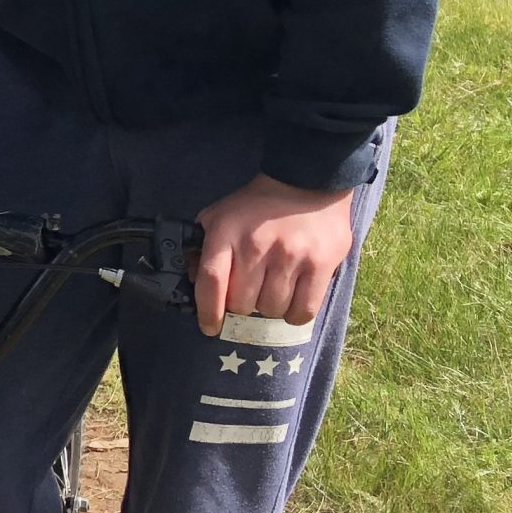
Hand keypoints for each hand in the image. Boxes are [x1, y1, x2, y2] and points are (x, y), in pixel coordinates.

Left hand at [193, 173, 357, 334]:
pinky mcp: (320, 265)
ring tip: (271, 289)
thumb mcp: (218, 217)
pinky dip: (294, 314)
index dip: (208, 312)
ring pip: (272, 309)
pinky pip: (303, 310)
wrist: (306, 185)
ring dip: (268, 308)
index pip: (211, 281)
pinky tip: (291, 300)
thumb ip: (202, 248)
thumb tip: (191, 282)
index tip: (209, 327)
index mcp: (226, 234)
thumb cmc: (256, 207)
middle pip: (242, 303)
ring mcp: (290, 256)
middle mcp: (257, 246)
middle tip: (248, 294)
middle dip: (241, 306)